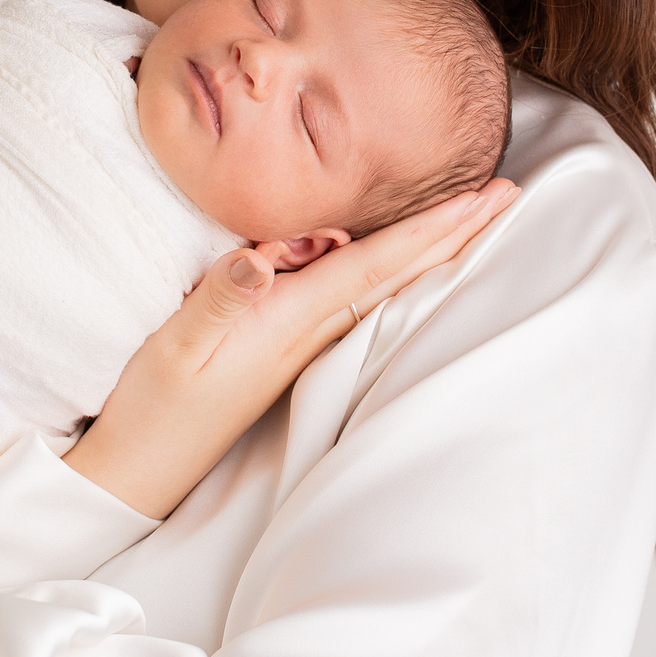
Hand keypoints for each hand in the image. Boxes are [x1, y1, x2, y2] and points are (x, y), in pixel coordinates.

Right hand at [64, 177, 519, 517]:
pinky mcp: (288, 345)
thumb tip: (259, 262)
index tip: (486, 196)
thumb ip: (218, 297)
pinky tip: (402, 259)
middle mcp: (312, 329)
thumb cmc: (159, 404)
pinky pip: (352, 295)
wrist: (144, 465)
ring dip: (432, 247)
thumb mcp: (178, 344)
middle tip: (511, 191)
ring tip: (473, 214)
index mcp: (294, 319)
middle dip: (455, 231)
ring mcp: (304, 340)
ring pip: (382, 283)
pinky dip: (390, 268)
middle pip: (398, 271)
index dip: (434, 228)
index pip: (378, 262)